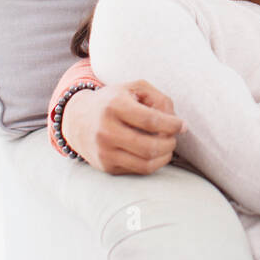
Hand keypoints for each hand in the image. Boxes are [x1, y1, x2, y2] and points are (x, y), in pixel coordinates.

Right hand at [63, 80, 184, 174]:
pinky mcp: (106, 166)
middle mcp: (106, 130)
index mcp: (114, 106)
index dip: (172, 124)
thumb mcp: (134, 88)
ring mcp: (105, 151)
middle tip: (173, 137)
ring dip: (165, 156)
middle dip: (170, 143)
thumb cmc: (113, 101)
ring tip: (167, 145)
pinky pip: (138, 170)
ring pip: (146, 163)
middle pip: (150, 146)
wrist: (77, 119)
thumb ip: (159, 99)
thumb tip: (177, 124)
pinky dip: (153, 163)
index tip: (181, 125)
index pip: (150, 120)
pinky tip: (155, 153)